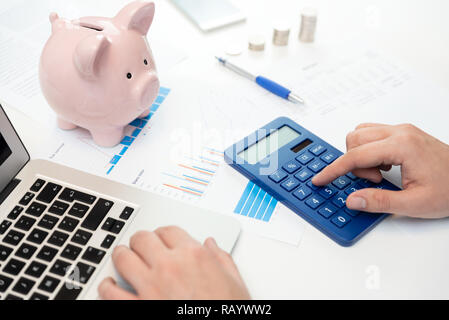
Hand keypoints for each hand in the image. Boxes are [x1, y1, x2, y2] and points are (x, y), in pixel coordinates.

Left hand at [98, 226, 249, 299]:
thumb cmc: (227, 312)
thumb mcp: (235, 284)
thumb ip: (222, 259)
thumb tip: (212, 245)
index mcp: (194, 256)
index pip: (168, 231)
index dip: (162, 233)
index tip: (161, 238)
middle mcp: (170, 267)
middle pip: (143, 238)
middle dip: (141, 241)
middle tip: (142, 247)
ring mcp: (151, 287)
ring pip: (123, 258)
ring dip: (122, 256)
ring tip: (124, 259)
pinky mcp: (137, 308)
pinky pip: (111, 292)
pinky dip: (107, 287)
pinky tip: (109, 286)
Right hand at [312, 123, 448, 218]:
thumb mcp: (415, 204)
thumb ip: (379, 201)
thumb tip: (352, 199)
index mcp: (401, 146)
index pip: (355, 156)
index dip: (334, 170)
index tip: (321, 179)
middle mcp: (400, 132)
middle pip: (354, 139)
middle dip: (353, 162)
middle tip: (371, 182)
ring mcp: (402, 131)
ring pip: (361, 134)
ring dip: (360, 155)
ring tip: (378, 174)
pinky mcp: (403, 134)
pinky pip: (372, 135)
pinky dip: (369, 150)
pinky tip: (383, 166)